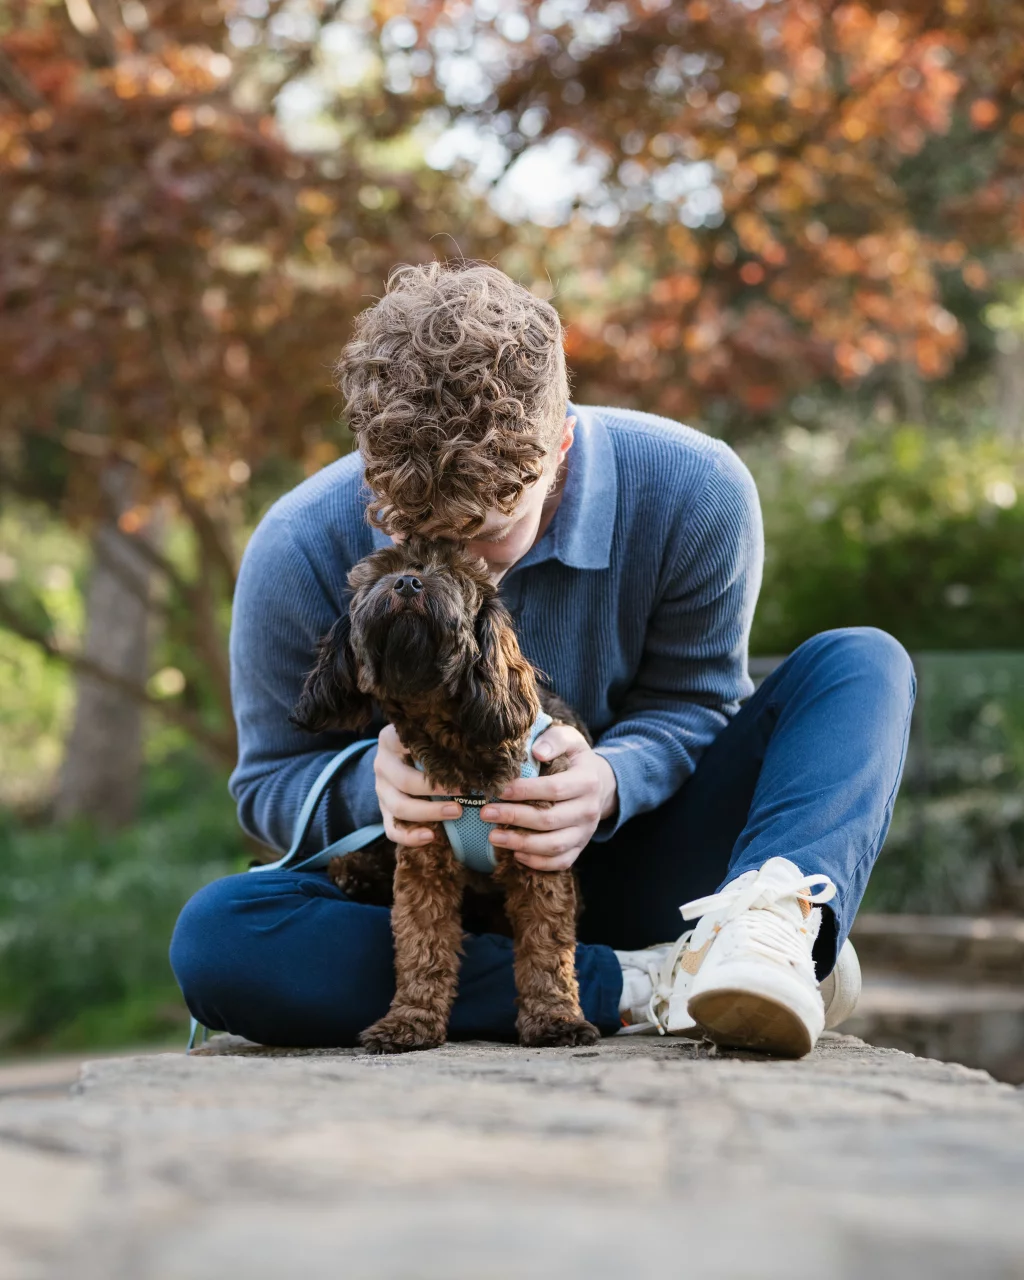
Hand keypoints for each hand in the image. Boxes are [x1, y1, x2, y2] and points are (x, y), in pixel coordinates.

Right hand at [373, 724, 461, 846]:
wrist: (398, 757)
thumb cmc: (423, 745)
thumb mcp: (426, 737)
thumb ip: (441, 742)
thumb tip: (477, 750)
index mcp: (390, 740)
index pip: (410, 749)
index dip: (437, 760)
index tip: (462, 767)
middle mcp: (382, 764)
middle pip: (405, 781)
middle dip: (437, 790)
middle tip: (465, 793)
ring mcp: (381, 790)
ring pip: (399, 807)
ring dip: (429, 813)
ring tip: (456, 813)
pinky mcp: (383, 811)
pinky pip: (392, 830)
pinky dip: (410, 837)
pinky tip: (431, 837)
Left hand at [478, 725, 617, 871]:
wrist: (600, 784)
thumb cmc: (575, 760)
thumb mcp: (570, 740)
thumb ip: (554, 740)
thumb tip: (537, 752)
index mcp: (587, 781)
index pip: (553, 789)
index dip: (524, 791)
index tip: (499, 790)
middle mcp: (589, 810)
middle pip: (549, 819)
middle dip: (514, 817)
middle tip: (485, 813)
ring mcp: (585, 832)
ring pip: (553, 845)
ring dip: (521, 843)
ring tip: (493, 837)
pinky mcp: (579, 848)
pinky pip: (560, 862)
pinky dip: (537, 862)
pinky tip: (514, 853)